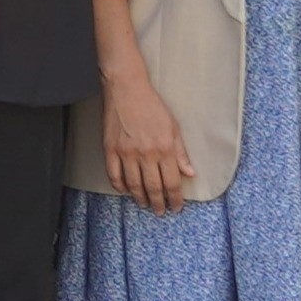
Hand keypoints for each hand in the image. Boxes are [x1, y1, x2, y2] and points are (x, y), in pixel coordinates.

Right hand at [100, 73, 191, 212]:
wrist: (126, 89)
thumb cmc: (151, 106)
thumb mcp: (173, 127)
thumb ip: (181, 153)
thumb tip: (189, 173)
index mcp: (164, 148)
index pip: (172, 182)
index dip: (175, 198)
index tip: (176, 206)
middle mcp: (146, 153)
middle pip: (153, 187)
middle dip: (158, 203)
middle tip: (159, 212)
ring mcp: (126, 152)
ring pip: (133, 185)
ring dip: (140, 198)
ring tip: (144, 204)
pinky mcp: (110, 149)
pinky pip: (114, 175)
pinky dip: (120, 186)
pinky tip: (125, 191)